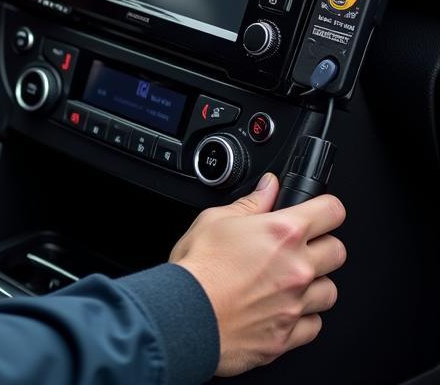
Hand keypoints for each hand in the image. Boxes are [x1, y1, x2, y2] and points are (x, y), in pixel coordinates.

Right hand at [169, 173, 346, 375]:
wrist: (186, 317)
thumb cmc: (197, 268)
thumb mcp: (215, 219)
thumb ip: (250, 203)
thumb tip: (269, 187)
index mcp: (283, 233)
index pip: (331, 212)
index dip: (325, 208)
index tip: (319, 211)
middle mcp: (297, 268)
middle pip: (338, 252)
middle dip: (322, 246)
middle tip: (298, 247)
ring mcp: (296, 304)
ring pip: (330, 291)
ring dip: (314, 284)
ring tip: (287, 281)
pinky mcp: (289, 335)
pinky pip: (314, 325)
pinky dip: (302, 317)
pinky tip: (281, 308)